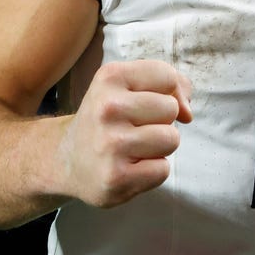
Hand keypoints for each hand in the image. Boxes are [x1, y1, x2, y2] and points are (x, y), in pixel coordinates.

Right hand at [60, 59, 192, 207]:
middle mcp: (107, 108)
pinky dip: (153, 171)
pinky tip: (130, 167)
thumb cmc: (109, 120)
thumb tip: (188, 114)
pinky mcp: (116, 177)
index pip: (167, 76)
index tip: (147, 103)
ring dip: (160, 147)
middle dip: (161, 121)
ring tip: (134, 148)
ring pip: (172, 139)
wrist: (66, 160)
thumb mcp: (128, 86)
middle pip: (171, 109)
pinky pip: (163, 170)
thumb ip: (170, 84)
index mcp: (109, 77)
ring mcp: (111, 144)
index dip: (168, 92)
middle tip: (134, 128)